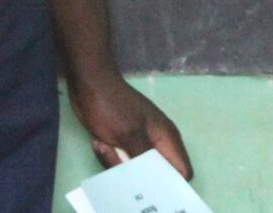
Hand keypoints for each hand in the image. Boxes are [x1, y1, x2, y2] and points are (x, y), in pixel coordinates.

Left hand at [70, 73, 194, 177]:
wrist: (90, 85)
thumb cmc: (112, 106)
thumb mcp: (129, 134)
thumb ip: (145, 160)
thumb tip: (156, 182)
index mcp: (167, 138)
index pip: (182, 171)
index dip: (169, 184)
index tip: (149, 187)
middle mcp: (158, 143)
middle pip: (155, 175)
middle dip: (136, 176)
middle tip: (118, 162)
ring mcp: (140, 143)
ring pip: (135, 170)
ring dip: (117, 165)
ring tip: (105, 146)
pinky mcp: (124, 144)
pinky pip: (121, 163)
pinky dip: (110, 158)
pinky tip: (100, 144)